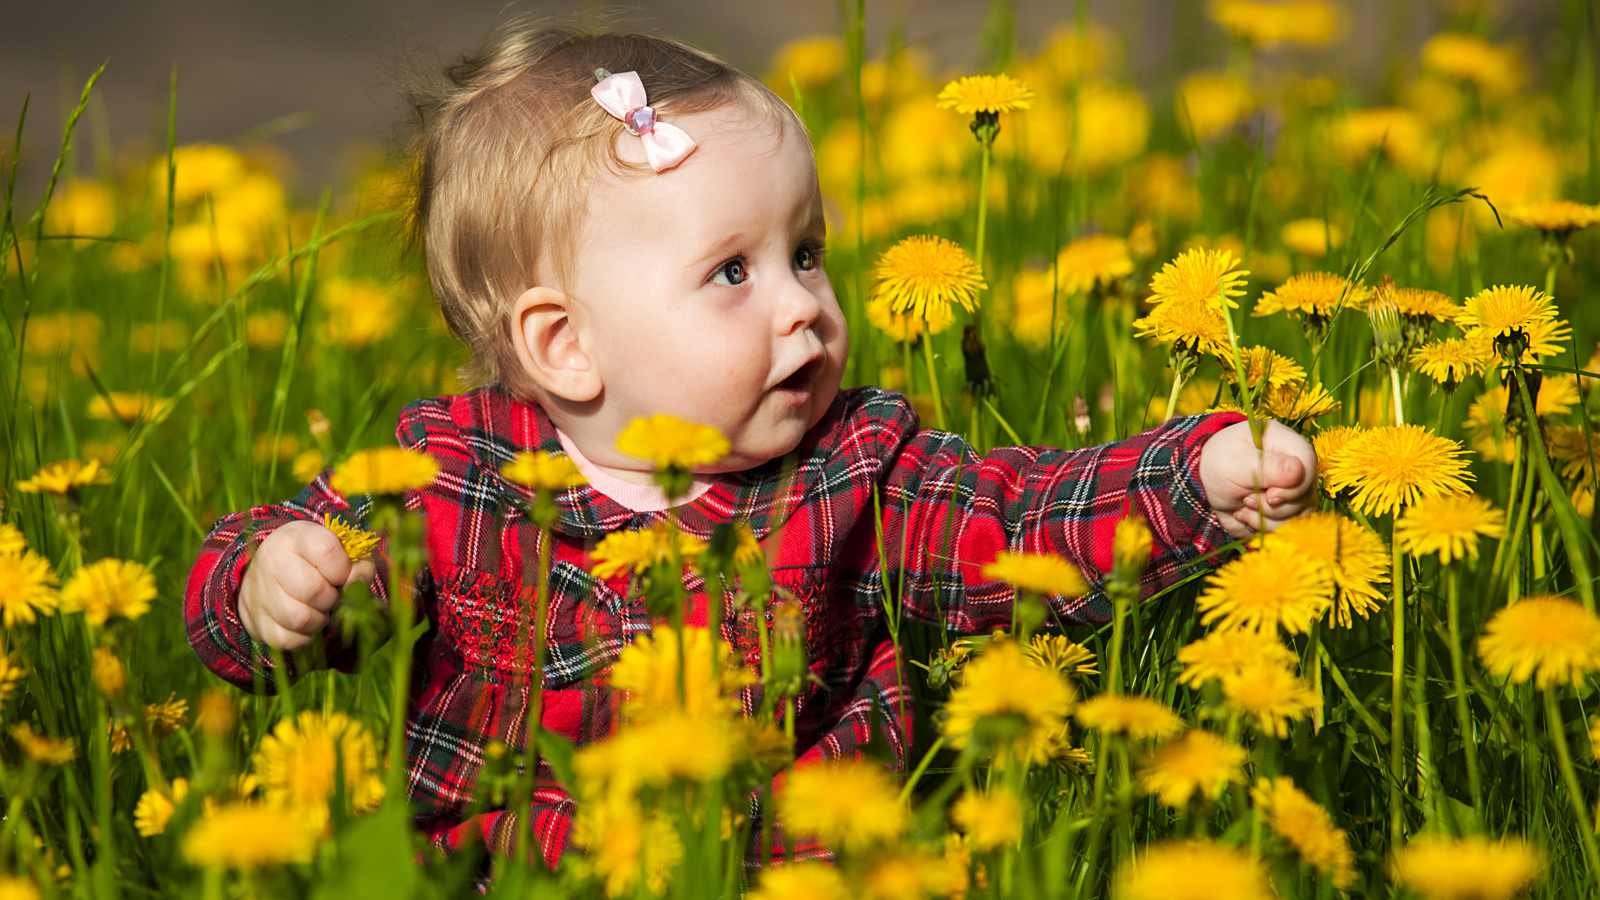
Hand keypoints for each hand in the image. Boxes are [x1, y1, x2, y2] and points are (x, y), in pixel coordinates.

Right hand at [238, 520, 375, 650]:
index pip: (328, 551)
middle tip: (331, 595)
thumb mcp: (339, 552)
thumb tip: (356, 585)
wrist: (270, 574)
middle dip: (332, 599)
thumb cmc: (315, 562)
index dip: (344, 570)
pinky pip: (288, 640)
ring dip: (320, 620)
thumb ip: (359, 565)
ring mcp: (259, 591)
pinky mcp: (256, 621)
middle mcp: (271, 559)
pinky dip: (305, 637)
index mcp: (295, 536)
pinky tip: (305, 623)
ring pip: (301, 619)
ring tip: (318, 609)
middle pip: (314, 591)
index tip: (342, 574)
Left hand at [1198, 419, 1317, 538]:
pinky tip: (1245, 515)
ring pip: (1298, 515)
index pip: (1308, 461)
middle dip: (1271, 506)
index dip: (1293, 485)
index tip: (1269, 495)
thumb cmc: (1219, 465)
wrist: (1207, 486)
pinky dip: (1263, 527)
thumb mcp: (1233, 463)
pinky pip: (1287, 527)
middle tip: (1245, 497)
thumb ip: (1265, 466)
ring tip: (1243, 505)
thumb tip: (1298, 470)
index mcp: (1284, 441)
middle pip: (1305, 494)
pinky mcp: (1290, 510)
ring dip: (1265, 518)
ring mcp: (1297, 489)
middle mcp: (1297, 465)